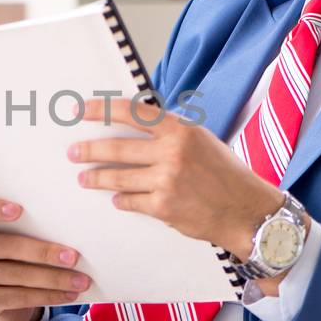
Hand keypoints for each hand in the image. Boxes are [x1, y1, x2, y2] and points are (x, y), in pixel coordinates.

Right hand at [0, 196, 92, 320]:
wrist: (0, 298)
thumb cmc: (15, 258)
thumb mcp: (18, 239)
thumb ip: (32, 230)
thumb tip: (71, 230)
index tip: (19, 209)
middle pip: (6, 247)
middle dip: (43, 252)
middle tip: (72, 257)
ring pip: (16, 275)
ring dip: (53, 279)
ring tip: (79, 280)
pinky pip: (17, 297)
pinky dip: (47, 296)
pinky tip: (66, 294)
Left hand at [67, 96, 284, 267]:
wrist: (248, 211)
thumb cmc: (226, 174)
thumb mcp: (201, 140)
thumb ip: (170, 133)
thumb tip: (136, 124)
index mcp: (180, 129)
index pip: (131, 113)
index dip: (101, 110)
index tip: (80, 109)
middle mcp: (172, 152)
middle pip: (116, 149)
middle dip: (89, 150)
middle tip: (73, 152)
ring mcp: (166, 181)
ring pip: (118, 178)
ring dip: (96, 178)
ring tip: (84, 178)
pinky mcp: (164, 207)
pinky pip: (131, 201)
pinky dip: (122, 200)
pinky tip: (116, 199)